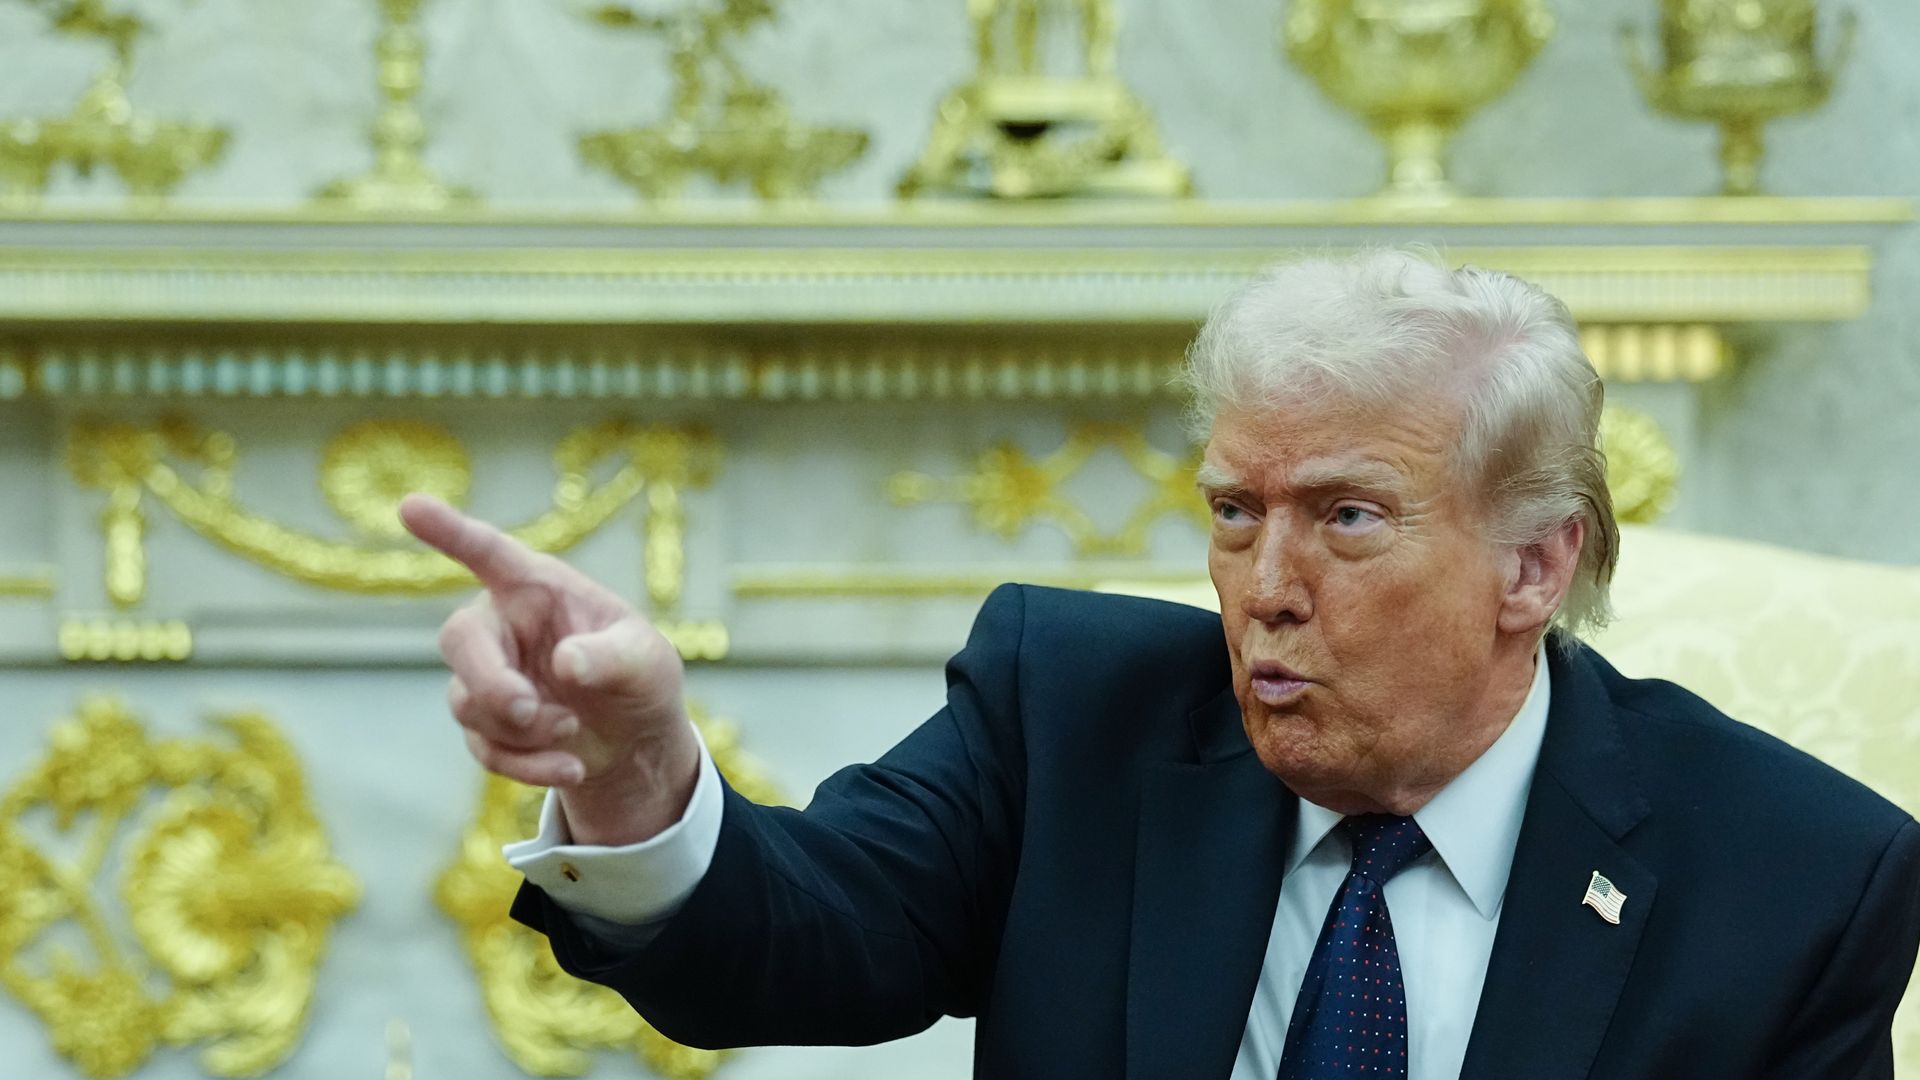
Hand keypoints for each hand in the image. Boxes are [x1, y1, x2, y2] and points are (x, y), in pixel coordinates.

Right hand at [401, 493, 699, 843]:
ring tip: (574, 730)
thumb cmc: (640, 678)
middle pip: (459, 639)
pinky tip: (571, 767)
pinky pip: (484, 747)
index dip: (450, 532)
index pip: (490, 553)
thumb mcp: (647, 662)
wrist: (635, 740)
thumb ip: (613, 657)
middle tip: (526, 708)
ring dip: (523, 729)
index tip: (410, 506)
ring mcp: (488, 675)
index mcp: (539, 588)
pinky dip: (526, 764)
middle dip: (489, 681)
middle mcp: (503, 625)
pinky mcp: (486, 725)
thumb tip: (566, 663)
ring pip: (468, 702)